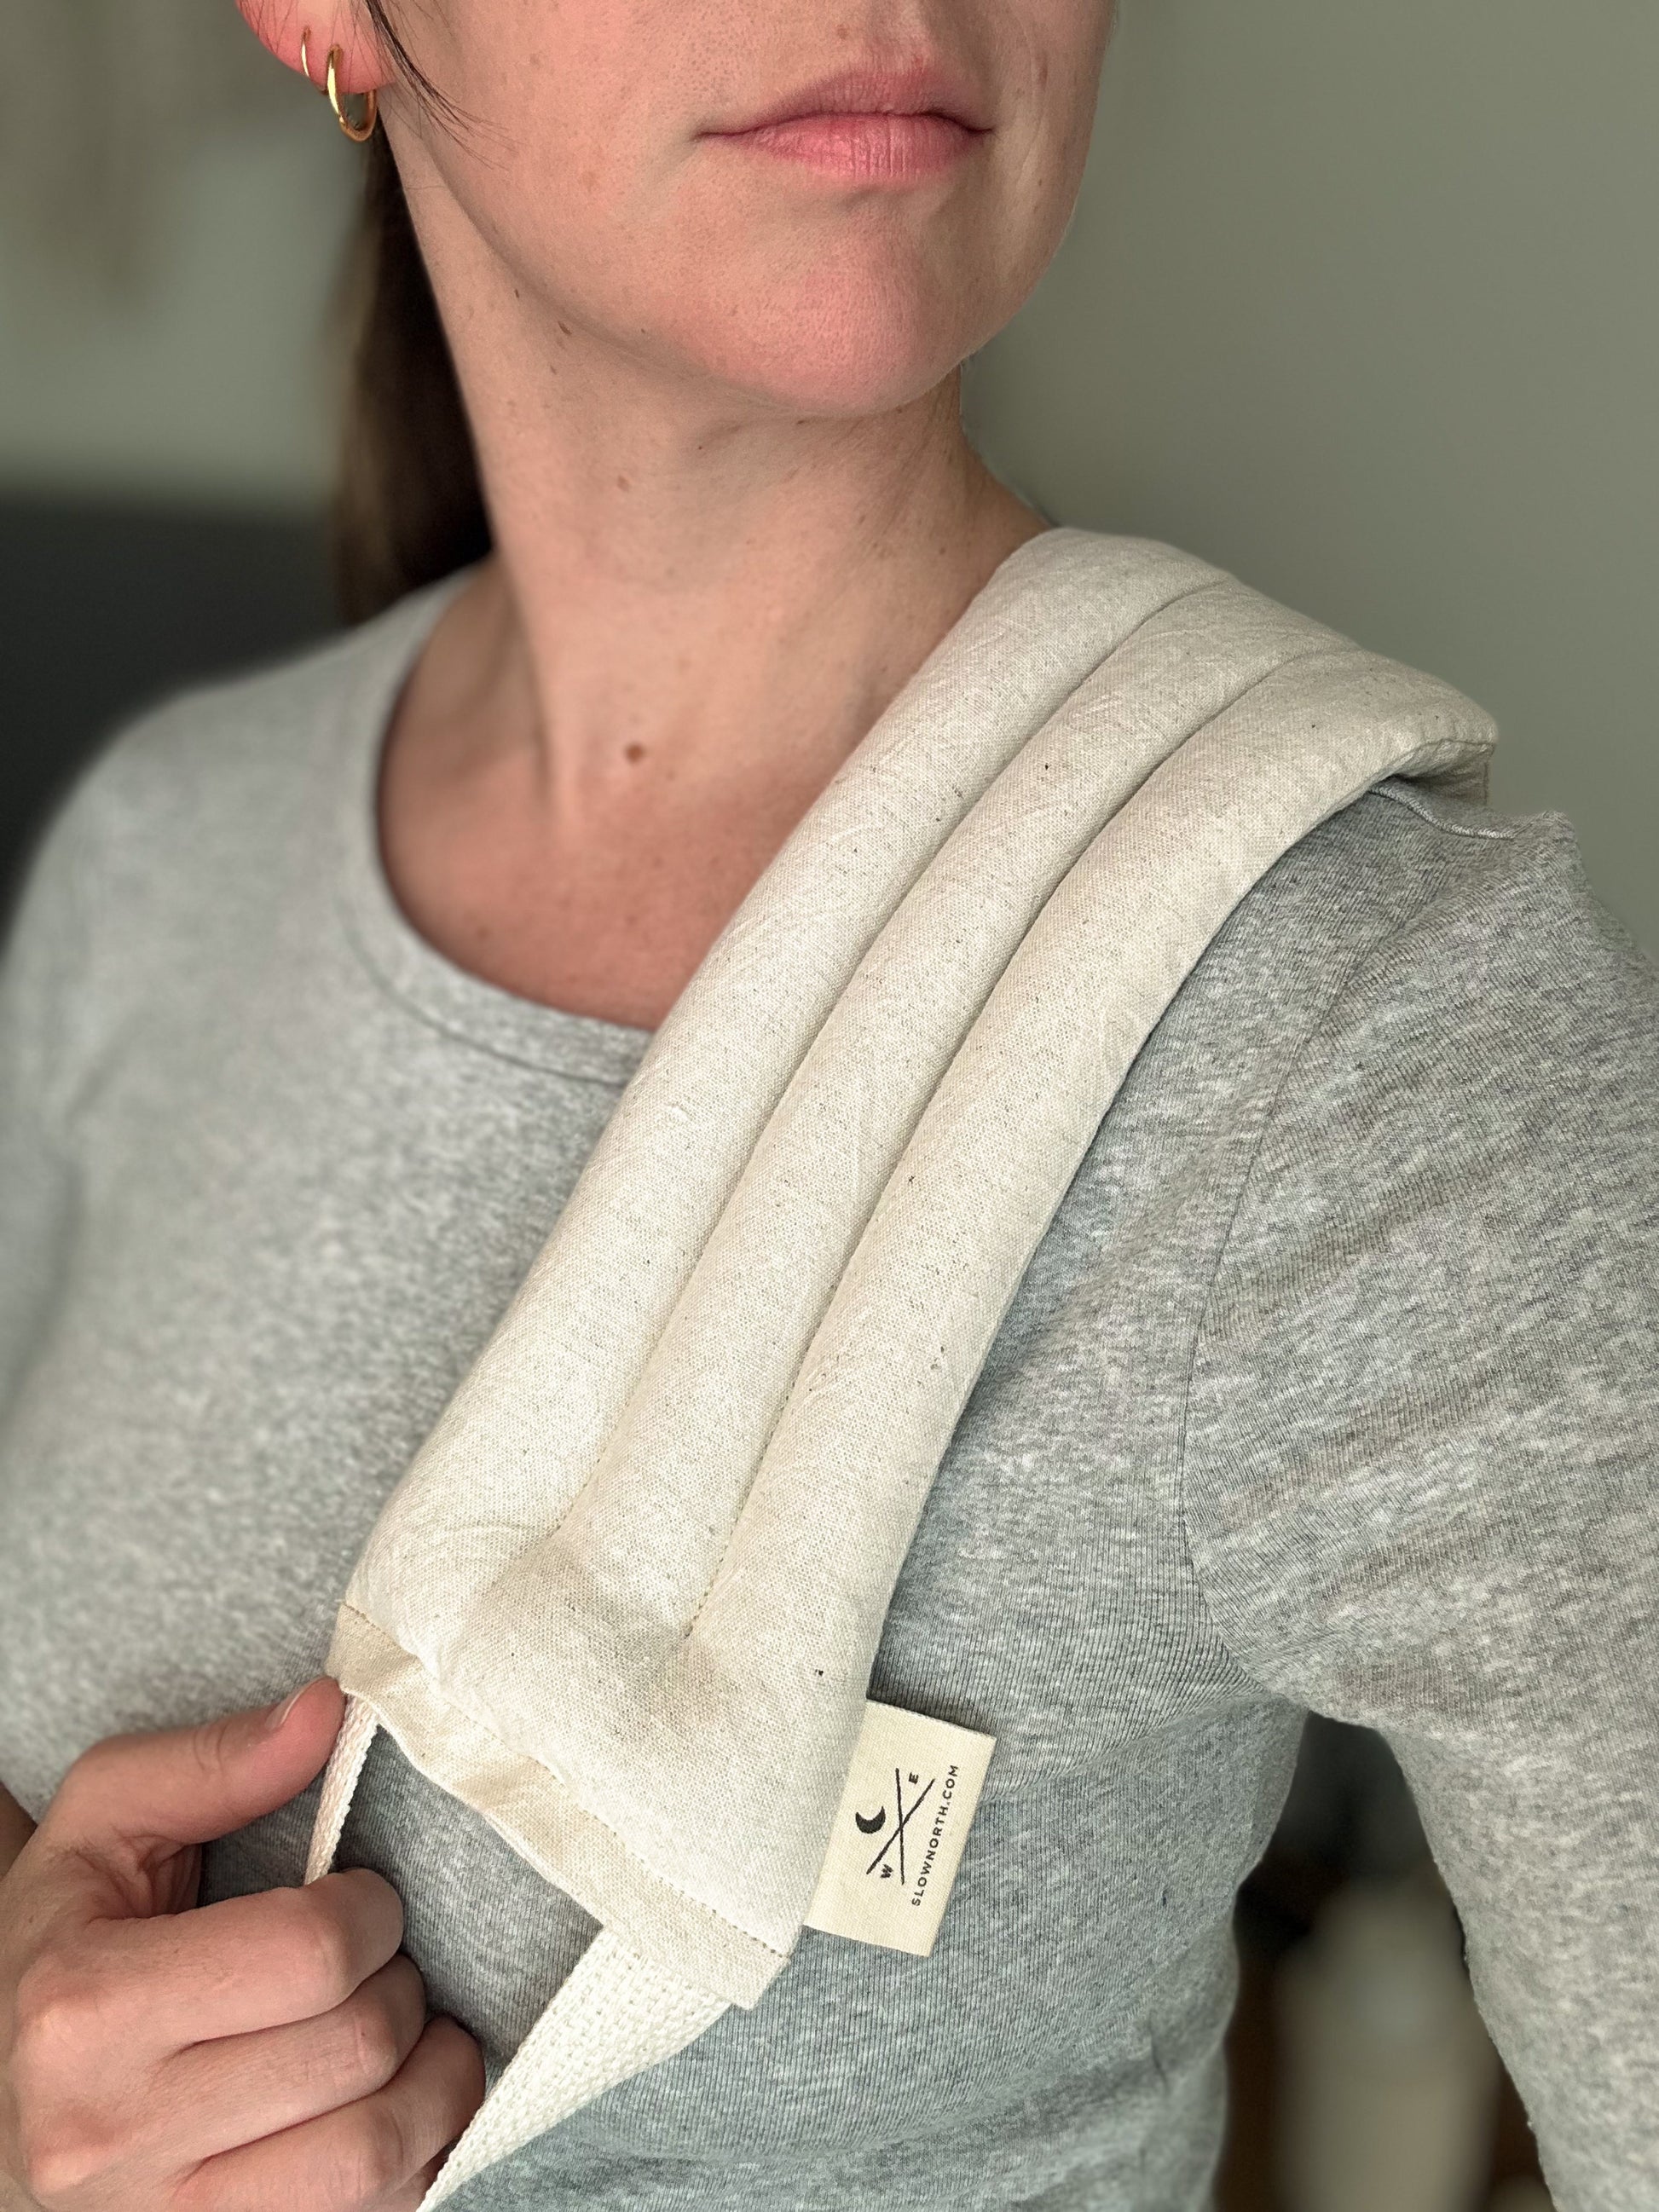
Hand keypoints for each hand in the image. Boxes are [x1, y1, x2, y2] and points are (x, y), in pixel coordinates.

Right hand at [0, 1681, 483, 2209]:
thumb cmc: (67, 1947)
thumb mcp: (103, 1826)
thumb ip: (215, 1762)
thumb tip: (329, 1711)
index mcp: (83, 2009)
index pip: (309, 1950)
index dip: (367, 1907)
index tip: (354, 1897)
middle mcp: (109, 2135)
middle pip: (356, 2045)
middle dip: (399, 1981)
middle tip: (374, 1961)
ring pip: (374, 2151)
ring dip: (429, 2077)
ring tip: (399, 2029)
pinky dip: (416, 2156)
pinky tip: (388, 2102)